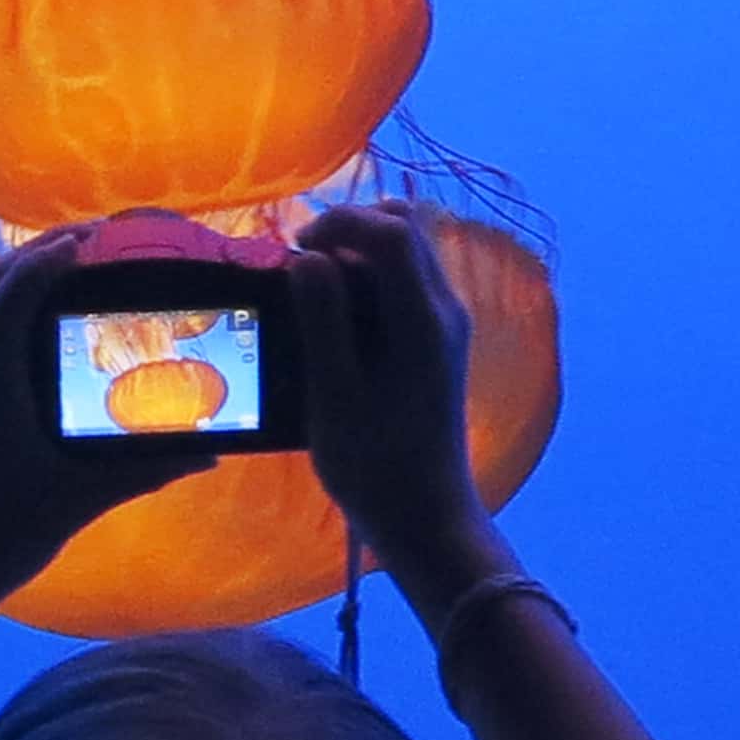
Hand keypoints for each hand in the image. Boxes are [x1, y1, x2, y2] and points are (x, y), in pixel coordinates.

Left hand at [0, 230, 229, 618]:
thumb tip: (208, 455)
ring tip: (74, 274)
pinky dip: (11, 316)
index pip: (12, 294)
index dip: (49, 258)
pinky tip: (47, 335)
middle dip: (38, 253)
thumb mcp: (80, 500)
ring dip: (21, 282)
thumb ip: (145, 469)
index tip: (94, 240)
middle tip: (93, 242)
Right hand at [291, 201, 495, 583]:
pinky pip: (407, 282)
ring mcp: (446, 324)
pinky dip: (372, 278)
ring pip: (410, 251)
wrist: (426, 516)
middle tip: (302, 264)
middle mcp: (445, 310)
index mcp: (423, 319)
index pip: (391, 231)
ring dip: (361, 251)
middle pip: (407, 226)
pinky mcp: (437, 341)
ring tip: (314, 287)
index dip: (339, 223)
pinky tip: (336, 315)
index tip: (293, 252)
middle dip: (350, 228)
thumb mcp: (336, 396)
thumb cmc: (375, 466)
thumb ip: (324, 322)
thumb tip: (309, 258)